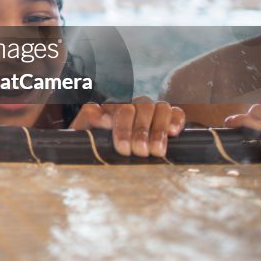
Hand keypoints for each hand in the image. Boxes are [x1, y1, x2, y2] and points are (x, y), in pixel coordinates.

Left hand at [70, 96, 184, 156]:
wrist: (98, 154)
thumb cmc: (93, 143)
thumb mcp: (84, 131)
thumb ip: (89, 119)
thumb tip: (106, 118)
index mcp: (112, 106)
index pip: (123, 109)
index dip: (124, 128)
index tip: (123, 148)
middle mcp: (134, 106)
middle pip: (143, 107)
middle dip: (141, 131)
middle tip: (140, 152)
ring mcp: (151, 112)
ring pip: (161, 108)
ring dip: (159, 129)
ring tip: (156, 151)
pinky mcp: (168, 120)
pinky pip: (176, 113)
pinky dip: (176, 120)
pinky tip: (173, 133)